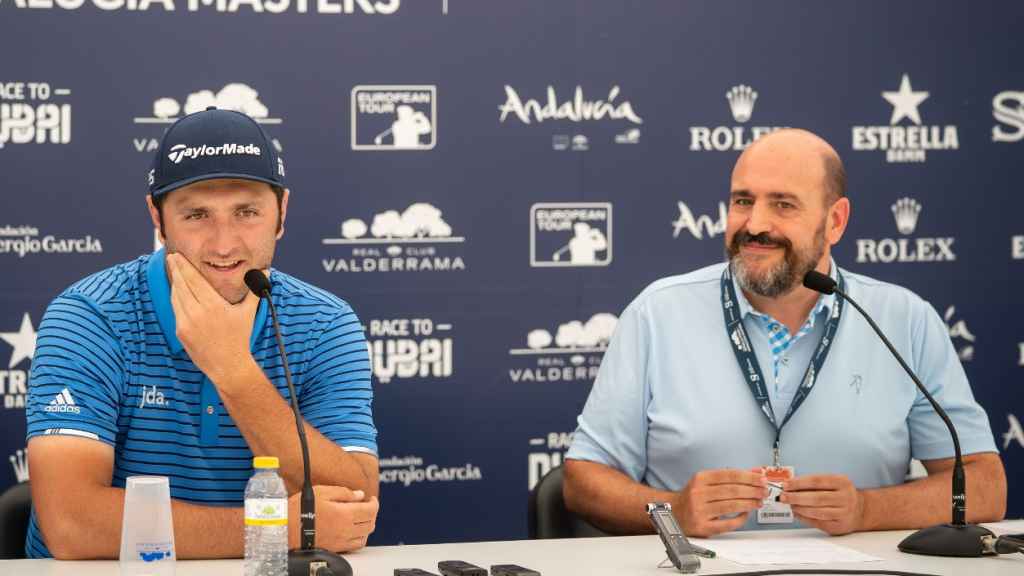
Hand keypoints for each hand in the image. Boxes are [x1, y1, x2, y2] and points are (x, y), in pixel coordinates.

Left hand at [167, 252, 259, 382]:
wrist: (228, 365)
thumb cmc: (239, 338)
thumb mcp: (248, 313)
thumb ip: (254, 291)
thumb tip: (266, 273)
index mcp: (214, 305)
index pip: (194, 280)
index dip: (184, 266)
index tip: (178, 256)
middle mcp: (198, 312)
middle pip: (182, 285)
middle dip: (176, 269)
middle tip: (171, 257)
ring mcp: (187, 323)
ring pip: (176, 296)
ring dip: (175, 283)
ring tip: (174, 272)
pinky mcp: (181, 331)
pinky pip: (176, 309)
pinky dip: (175, 298)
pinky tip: (177, 291)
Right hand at [288, 485, 378, 551]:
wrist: (285, 528)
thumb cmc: (300, 509)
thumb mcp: (322, 492)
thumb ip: (344, 493)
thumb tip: (359, 495)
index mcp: (345, 514)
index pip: (371, 510)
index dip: (374, 503)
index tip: (371, 498)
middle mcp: (346, 530)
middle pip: (370, 523)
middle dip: (371, 513)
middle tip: (366, 506)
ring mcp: (341, 541)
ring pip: (365, 536)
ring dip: (367, 526)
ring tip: (360, 518)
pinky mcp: (335, 549)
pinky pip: (355, 546)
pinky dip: (359, 538)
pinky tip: (353, 531)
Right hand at [673, 469, 767, 536]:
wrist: (674, 512)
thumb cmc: (694, 496)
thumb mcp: (708, 481)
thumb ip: (732, 477)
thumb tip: (756, 472)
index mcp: (700, 479)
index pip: (729, 475)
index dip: (749, 477)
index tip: (762, 478)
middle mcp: (698, 493)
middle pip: (732, 490)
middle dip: (752, 490)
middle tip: (764, 491)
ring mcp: (700, 510)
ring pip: (731, 506)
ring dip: (749, 503)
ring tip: (759, 501)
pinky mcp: (703, 526)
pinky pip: (727, 523)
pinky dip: (740, 518)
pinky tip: (746, 513)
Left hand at [780, 474, 863, 534]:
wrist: (861, 510)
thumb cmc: (841, 494)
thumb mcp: (832, 483)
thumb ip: (813, 483)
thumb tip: (791, 485)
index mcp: (842, 482)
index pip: (817, 481)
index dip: (799, 483)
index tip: (786, 484)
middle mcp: (845, 497)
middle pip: (816, 498)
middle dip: (796, 497)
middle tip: (783, 497)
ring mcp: (844, 513)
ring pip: (817, 512)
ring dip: (800, 508)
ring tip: (790, 505)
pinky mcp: (839, 525)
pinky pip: (819, 522)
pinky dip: (805, 518)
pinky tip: (798, 514)